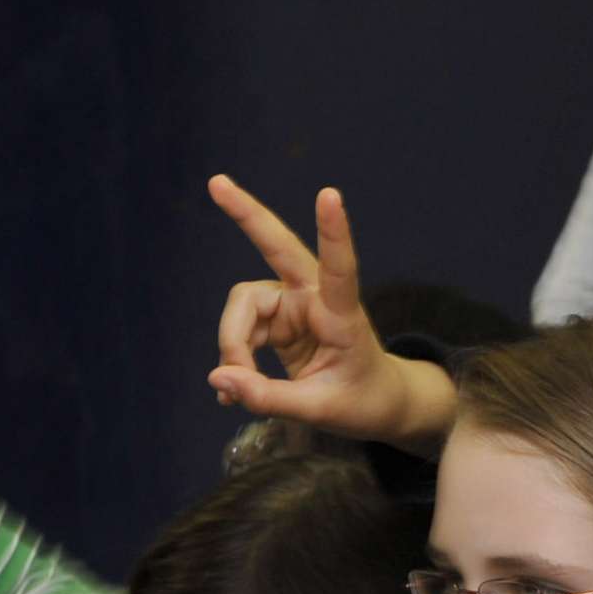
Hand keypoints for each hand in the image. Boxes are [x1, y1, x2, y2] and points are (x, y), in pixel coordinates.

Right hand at [204, 176, 443, 444]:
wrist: (376, 403)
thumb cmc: (362, 402)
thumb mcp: (321, 411)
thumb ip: (270, 398)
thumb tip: (218, 378)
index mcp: (343, 314)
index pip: (340, 268)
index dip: (333, 232)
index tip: (330, 194)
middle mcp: (315, 298)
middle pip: (277, 248)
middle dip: (247, 216)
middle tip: (216, 182)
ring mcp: (293, 304)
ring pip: (242, 306)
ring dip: (233, 345)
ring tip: (237, 391)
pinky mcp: (277, 318)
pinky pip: (239, 330)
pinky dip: (233, 359)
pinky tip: (234, 390)